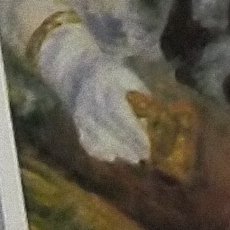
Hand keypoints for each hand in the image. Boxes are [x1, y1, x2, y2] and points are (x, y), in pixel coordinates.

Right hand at [38, 19, 154, 167]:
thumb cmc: (110, 75)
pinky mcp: (77, 125)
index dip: (134, 131)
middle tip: (145, 156)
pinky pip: (88, 143)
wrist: (77, 72)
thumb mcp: (128, 78)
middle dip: (129, 145)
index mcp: (106, 87)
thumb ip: (141, 98)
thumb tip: (152, 121)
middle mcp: (90, 103)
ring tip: (134, 158)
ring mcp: (81, 115)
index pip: (120, 114)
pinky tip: (114, 155)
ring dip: (118, 151)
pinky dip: (101, 152)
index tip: (148, 144)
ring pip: (99, 139)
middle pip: (110, 129)